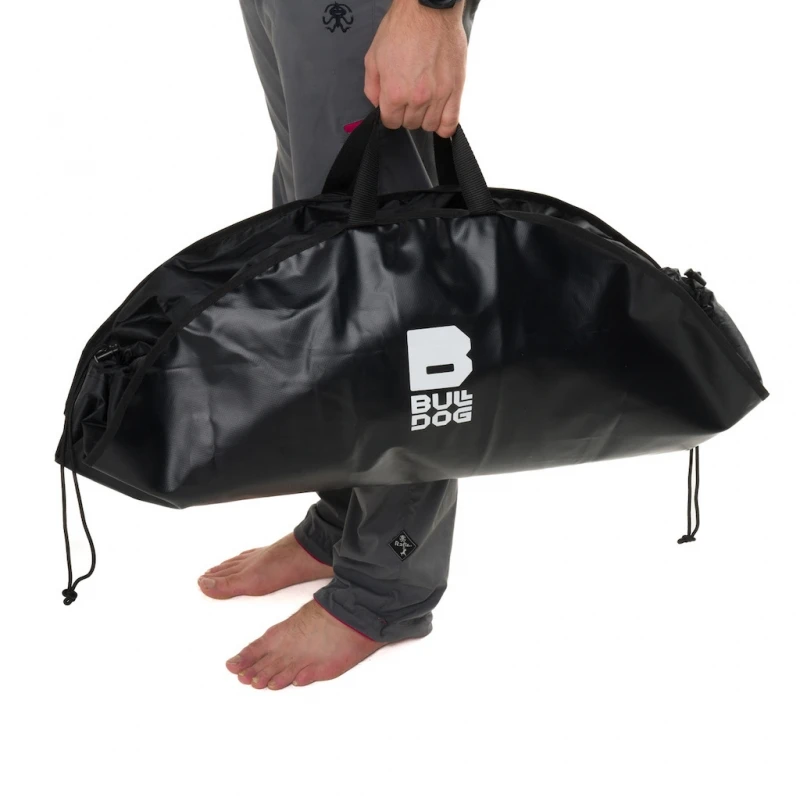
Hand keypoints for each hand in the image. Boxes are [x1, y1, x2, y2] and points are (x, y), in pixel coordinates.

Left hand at [364, 0, 466, 137]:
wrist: (428, 8)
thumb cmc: (402, 28)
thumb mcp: (373, 56)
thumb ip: (372, 86)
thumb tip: (377, 104)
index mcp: (395, 92)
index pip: (391, 122)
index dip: (390, 115)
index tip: (393, 106)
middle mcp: (417, 98)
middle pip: (410, 124)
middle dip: (406, 114)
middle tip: (408, 97)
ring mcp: (439, 95)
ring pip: (429, 125)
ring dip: (424, 118)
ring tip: (423, 103)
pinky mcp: (456, 89)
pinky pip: (451, 122)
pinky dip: (444, 126)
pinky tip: (439, 118)